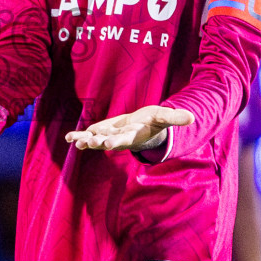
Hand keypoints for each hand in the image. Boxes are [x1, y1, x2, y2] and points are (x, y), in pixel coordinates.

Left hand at [64, 105, 194, 152]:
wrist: (144, 128)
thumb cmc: (154, 123)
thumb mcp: (164, 117)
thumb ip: (176, 118)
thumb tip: (192, 117)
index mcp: (133, 136)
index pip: (124, 140)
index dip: (116, 141)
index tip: (108, 143)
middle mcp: (119, 139)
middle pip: (107, 142)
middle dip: (98, 142)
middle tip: (87, 142)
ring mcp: (109, 137)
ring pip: (95, 141)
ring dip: (84, 141)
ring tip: (73, 140)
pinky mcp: (102, 133)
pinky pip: (89, 136)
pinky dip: (79, 136)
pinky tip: (68, 137)